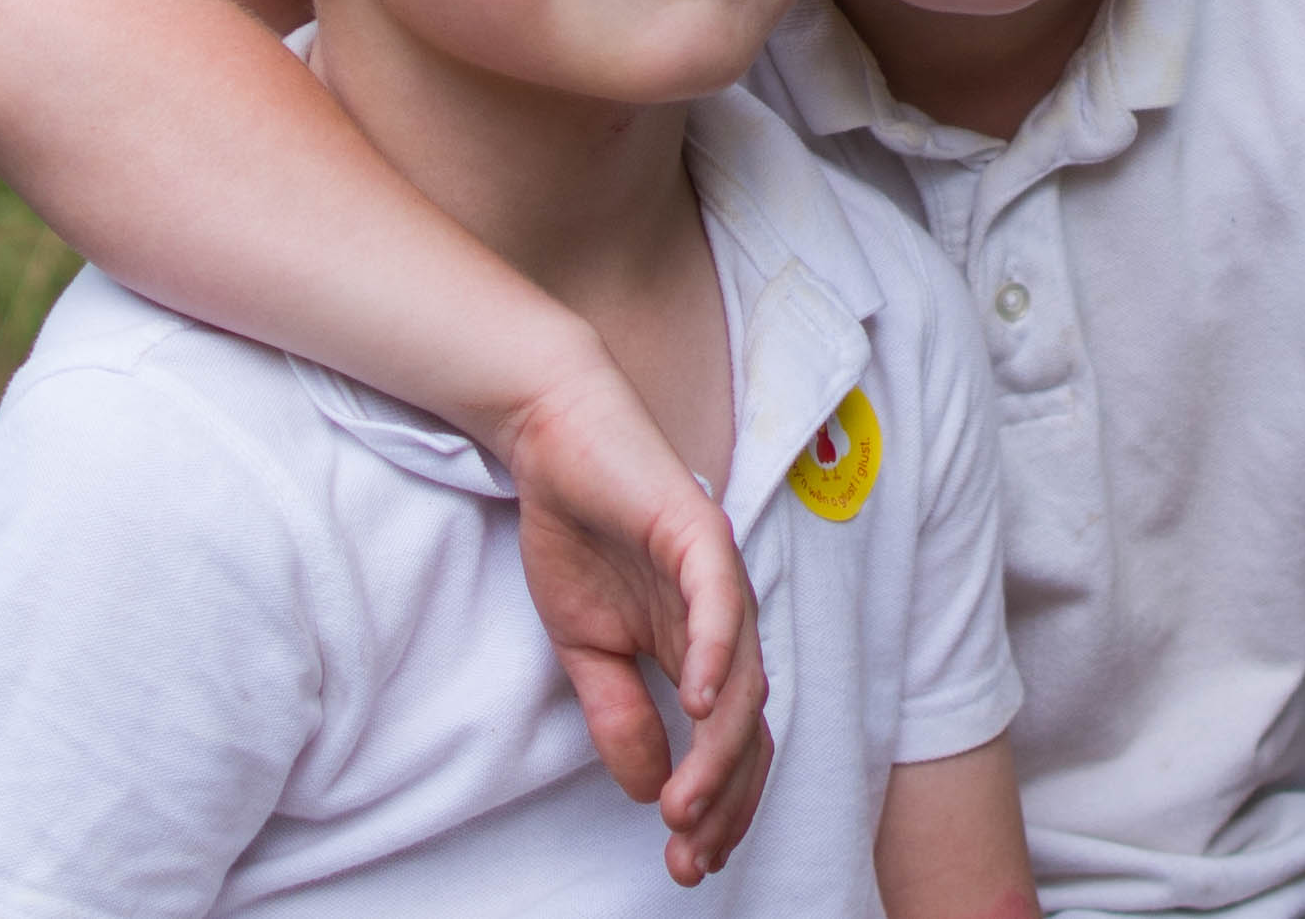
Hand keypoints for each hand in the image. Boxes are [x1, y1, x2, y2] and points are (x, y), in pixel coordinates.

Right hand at [504, 359, 773, 879]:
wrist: (554, 442)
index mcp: (700, 648)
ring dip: (719, 749)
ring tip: (685, 806)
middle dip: (725, 798)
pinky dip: (718, 654)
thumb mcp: (584, 648)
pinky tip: (701, 704)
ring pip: (744, 677)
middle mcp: (724, 620)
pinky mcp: (701, 533)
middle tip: (690, 856)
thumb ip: (618, 714)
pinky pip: (723, 602)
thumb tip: (648, 787)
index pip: (731, 741)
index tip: (689, 863)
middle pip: (749, 725)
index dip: (720, 804)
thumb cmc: (577, 534)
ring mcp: (719, 576)